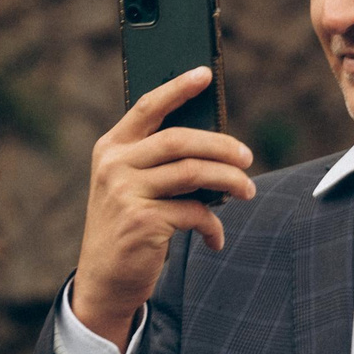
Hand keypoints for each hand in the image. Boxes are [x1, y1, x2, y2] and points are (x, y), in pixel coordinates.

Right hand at [74, 68, 257, 350]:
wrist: (105, 279)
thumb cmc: (128, 227)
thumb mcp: (132, 187)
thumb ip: (159, 164)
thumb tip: (216, 147)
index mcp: (111, 148)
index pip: (148, 107)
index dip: (178, 88)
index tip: (204, 73)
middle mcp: (114, 165)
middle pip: (181, 140)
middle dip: (222, 146)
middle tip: (247, 157)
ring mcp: (126, 192)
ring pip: (194, 172)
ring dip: (229, 181)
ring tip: (247, 191)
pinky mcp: (143, 220)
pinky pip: (196, 212)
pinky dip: (213, 225)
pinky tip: (215, 238)